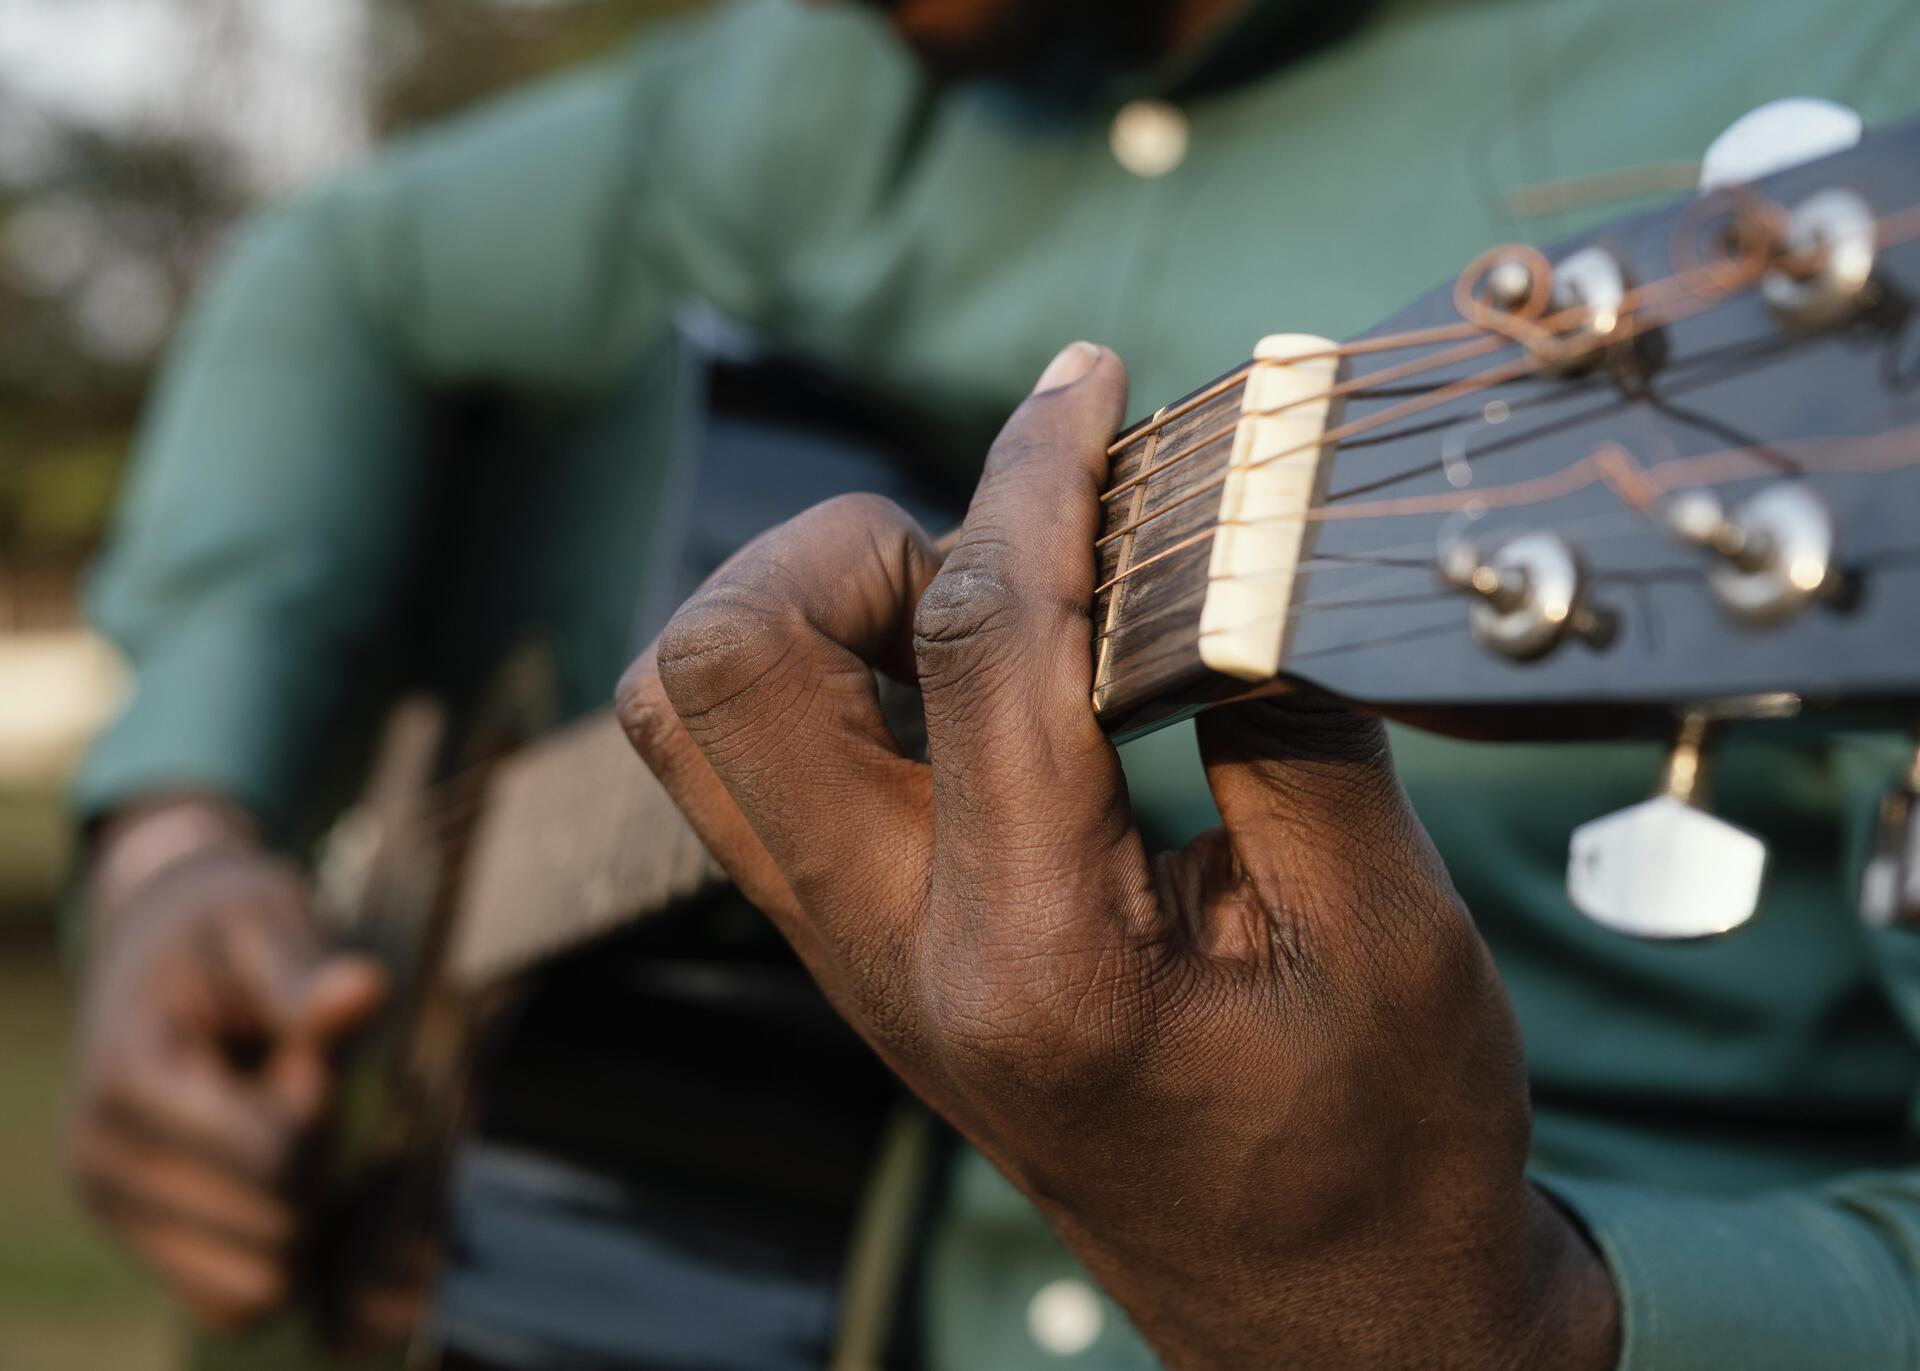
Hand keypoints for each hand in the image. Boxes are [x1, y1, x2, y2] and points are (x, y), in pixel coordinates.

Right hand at [70, 802, 388, 1334]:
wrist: (160, 953)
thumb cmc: (224, 936)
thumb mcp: (265, 926)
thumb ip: (305, 974)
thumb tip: (365, 991)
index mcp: (125, 1078)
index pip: (260, 1152)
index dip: (309, 1108)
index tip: (303, 1058)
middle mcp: (100, 1162)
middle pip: (270, 1222)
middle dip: (313, 1163)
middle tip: (298, 1089)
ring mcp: (118, 1214)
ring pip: (259, 1279)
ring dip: (302, 1211)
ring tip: (283, 1130)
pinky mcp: (148, 1246)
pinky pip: (236, 1304)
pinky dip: (289, 1258)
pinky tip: (288, 1181)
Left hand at [618, 343, 1619, 1368]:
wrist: (1323, 1319)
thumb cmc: (1380, 1152)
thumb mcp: (1399, 940)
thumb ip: (1304, 726)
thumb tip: (1241, 545)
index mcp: (1036, 957)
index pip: (979, 645)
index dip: (1036, 475)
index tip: (1082, 384)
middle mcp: (893, 956)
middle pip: (723, 666)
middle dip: (851, 546)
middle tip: (1020, 563)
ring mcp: (851, 962)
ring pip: (690, 719)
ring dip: (809, 610)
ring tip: (981, 617)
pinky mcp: (857, 956)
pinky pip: (747, 774)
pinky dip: (823, 675)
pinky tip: (965, 679)